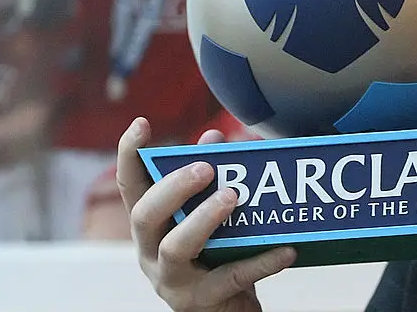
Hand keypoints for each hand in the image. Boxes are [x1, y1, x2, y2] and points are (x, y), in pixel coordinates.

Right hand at [117, 118, 296, 311]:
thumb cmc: (216, 256)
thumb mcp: (209, 217)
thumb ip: (210, 178)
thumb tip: (213, 137)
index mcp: (152, 226)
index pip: (131, 187)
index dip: (129, 155)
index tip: (141, 123)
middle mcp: (151, 252)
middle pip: (145, 217)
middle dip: (173, 188)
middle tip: (206, 168)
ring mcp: (172, 281)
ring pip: (175, 248)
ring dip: (204, 219)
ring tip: (233, 197)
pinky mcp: (200, 303)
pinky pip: (231, 278)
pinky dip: (261, 262)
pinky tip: (286, 249)